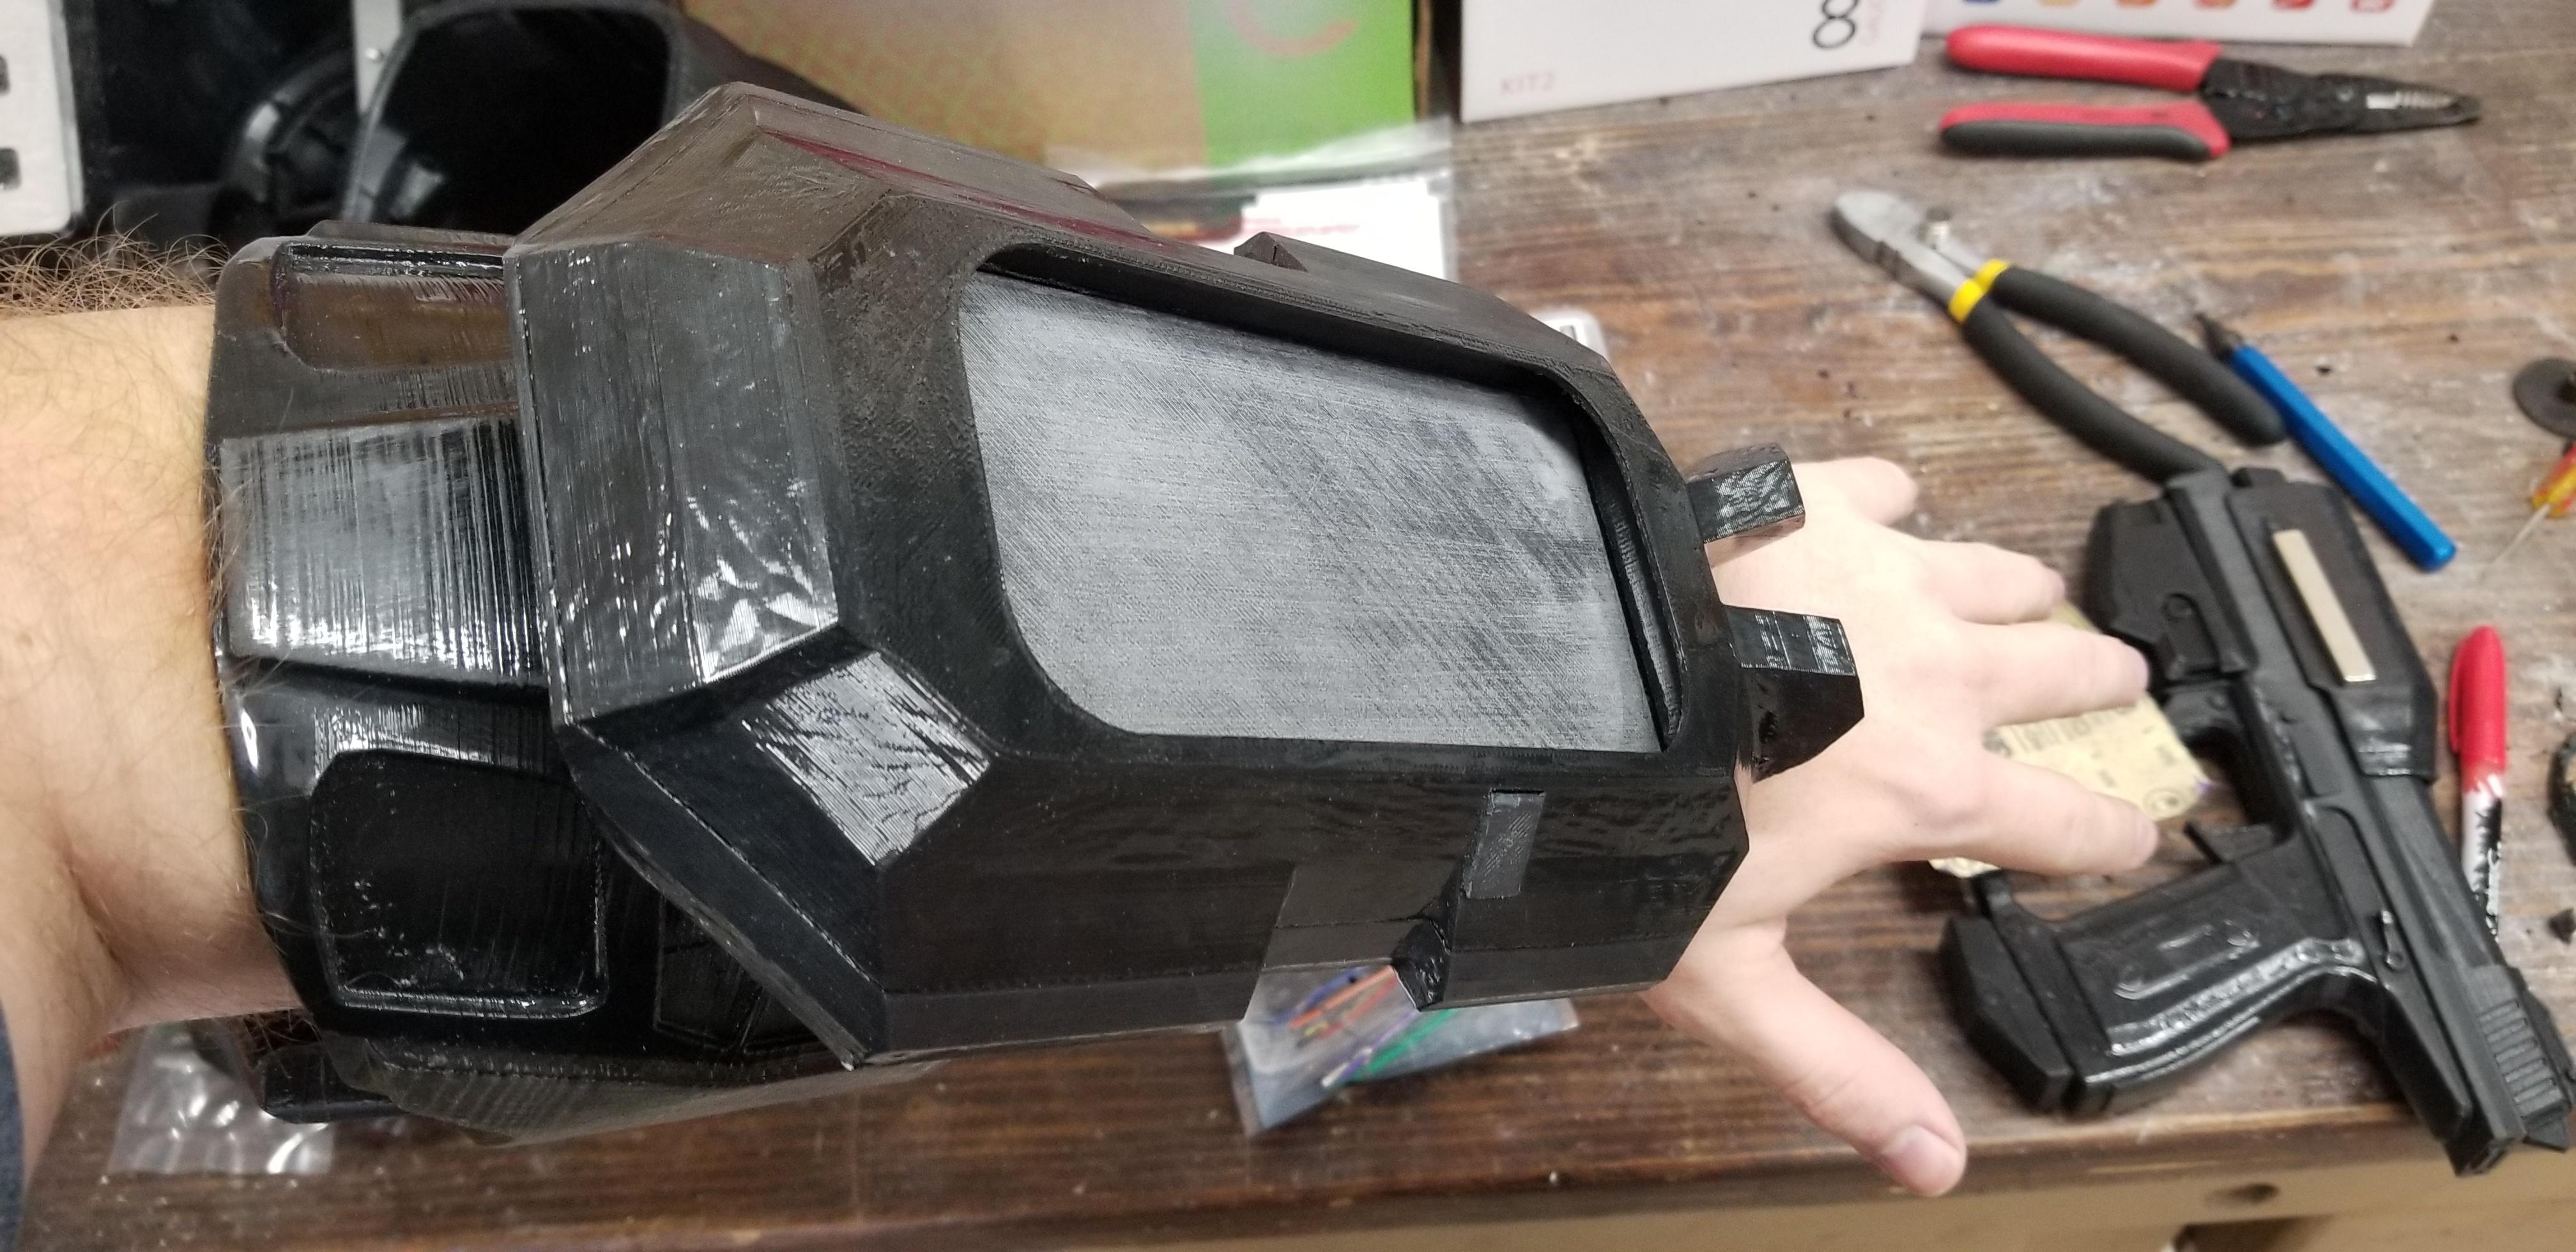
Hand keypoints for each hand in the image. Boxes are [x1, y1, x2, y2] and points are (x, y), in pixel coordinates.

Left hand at [1644, 458, 2156, 1195]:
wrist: (1561, 678)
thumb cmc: (1630, 823)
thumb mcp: (1732, 972)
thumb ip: (1836, 1064)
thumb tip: (1932, 1165)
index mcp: (1928, 785)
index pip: (2066, 823)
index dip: (2111, 839)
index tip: (2138, 838)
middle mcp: (1935, 671)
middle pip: (2063, 671)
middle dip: (2097, 683)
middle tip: (2117, 682)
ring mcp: (1882, 574)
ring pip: (1999, 573)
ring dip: (2022, 592)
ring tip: (2035, 595)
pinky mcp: (1814, 501)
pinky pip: (1889, 489)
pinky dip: (1896, 501)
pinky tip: (1888, 505)